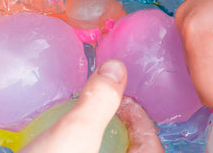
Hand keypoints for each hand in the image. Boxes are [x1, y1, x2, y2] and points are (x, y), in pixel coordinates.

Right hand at [21, 60, 163, 152]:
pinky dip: (80, 151)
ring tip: (79, 123)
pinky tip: (61, 144)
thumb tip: (117, 68)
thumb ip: (99, 102)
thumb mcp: (74, 137)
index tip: (120, 97)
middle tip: (99, 108)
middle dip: (119, 129)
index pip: (151, 146)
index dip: (140, 117)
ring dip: (98, 142)